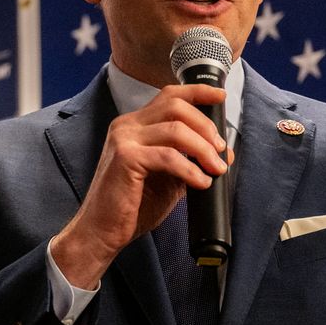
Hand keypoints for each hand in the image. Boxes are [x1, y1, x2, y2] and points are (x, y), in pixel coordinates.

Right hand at [51, 84, 230, 287]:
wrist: (102, 232)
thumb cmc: (132, 207)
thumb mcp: (168, 179)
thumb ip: (190, 161)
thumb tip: (223, 153)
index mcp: (134, 126)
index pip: (169, 96)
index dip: (198, 92)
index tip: (221, 97)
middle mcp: (126, 126)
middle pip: (175, 106)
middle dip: (206, 126)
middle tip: (220, 150)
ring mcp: (123, 140)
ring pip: (176, 129)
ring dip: (203, 149)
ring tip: (215, 169)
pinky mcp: (125, 158)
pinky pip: (168, 156)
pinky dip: (191, 169)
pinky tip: (200, 183)